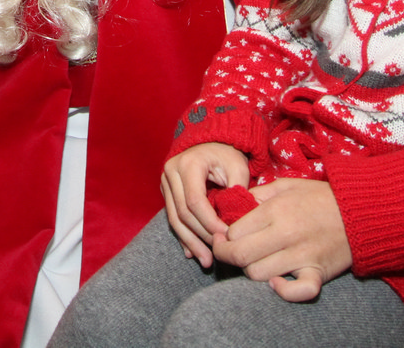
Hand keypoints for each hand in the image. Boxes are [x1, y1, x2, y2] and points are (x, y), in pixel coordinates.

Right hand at [161, 142, 249, 267]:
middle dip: (200, 236)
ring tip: (205, 261)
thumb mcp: (237, 166)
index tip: (226, 237)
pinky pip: (173, 218)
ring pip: (174, 218)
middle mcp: (171, 172)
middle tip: (217, 254)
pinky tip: (192, 252)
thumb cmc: (227, 154)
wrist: (210, 142)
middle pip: (182, 212)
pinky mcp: (167, 192)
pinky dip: (184, 236)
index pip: (195, 201)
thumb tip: (238, 222)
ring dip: (190, 242)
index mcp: (188, 164)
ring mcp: (165, 182)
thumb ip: (238, 190)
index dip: (209, 222)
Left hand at [212, 178, 351, 302]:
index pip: (233, 232)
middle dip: (227, 255)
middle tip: (229, 251)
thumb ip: (256, 194)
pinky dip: (284, 291)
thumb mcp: (285, 186)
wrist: (361, 210)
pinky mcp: (319, 272)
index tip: (226, 236)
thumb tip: (232, 206)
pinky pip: (298, 291)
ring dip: (250, 271)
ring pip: (258, 275)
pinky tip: (276, 282)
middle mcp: (286, 233)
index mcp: (276, 210)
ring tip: (255, 260)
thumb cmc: (319, 197)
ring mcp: (303, 255)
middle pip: (240, 256)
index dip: (224, 236)